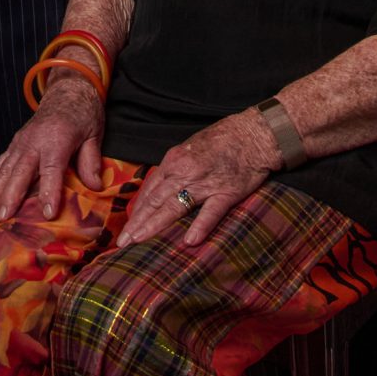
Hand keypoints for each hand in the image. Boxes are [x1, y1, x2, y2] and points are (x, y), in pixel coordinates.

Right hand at [0, 72, 105, 221]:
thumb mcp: (94, 133)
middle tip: (4, 218)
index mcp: (57, 138)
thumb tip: (95, 187)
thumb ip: (91, 160)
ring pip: (4, 170)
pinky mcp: (14, 144)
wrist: (66, 91)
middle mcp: (34, 140)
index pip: (52, 169)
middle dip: (11, 196)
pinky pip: (0, 165)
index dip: (49, 192)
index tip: (47, 213)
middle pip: (20, 171)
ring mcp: (21, 142)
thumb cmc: (82, 113)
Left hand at [117, 109, 275, 249]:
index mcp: (174, 160)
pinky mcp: (227, 192)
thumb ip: (175, 170)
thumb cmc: (221, 141)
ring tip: (140, 241)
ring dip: (155, 225)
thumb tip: (159, 190)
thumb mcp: (190, 149)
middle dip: (138, 222)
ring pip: (174, 206)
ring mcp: (205, 182)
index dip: (137, 210)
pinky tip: (189, 241)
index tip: (126, 228)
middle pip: (155, 200)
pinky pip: (211, 211)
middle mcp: (184, 171)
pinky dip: (200, 226)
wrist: (253, 134)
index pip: (150, 190)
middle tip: (123, 242)